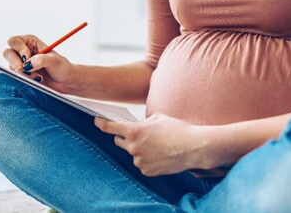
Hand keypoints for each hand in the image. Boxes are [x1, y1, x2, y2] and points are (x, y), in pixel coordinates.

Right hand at [3, 34, 76, 90]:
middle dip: (16, 62)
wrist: (65, 81)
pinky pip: (15, 76)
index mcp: (30, 42)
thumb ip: (42, 60)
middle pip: (7, 52)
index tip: (28, 57)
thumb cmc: (62, 67)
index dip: (19, 49)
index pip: (14, 41)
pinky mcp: (22, 74)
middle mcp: (23, 51)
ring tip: (37, 76)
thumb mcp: (55, 61)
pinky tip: (35, 79)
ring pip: (10, 66)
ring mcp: (21, 63)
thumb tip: (28, 64)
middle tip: (26, 69)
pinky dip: (24, 79)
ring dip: (23, 73)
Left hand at [94, 113, 210, 175]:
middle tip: (135, 134)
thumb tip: (135, 126)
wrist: (193, 147)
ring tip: (155, 145)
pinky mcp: (147, 171)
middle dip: (124, 137)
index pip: (109, 127)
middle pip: (118, 141)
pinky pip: (141, 163)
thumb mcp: (156, 118)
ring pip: (132, 153)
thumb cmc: (176, 129)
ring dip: (138, 149)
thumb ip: (142, 122)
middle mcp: (133, 147)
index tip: (97, 120)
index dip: (100, 123)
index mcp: (133, 131)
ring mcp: (139, 161)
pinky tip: (159, 155)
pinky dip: (147, 159)